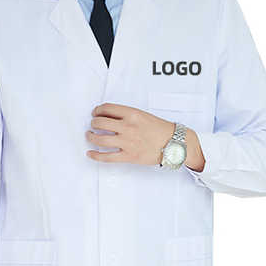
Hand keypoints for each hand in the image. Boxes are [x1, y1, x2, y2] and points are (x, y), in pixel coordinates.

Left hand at [85, 102, 204, 169]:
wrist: (175, 143)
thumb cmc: (160, 129)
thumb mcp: (143, 115)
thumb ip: (127, 115)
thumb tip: (108, 117)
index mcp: (132, 114)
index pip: (107, 108)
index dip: (97, 110)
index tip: (95, 113)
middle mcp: (128, 127)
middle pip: (100, 123)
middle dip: (93, 123)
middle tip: (93, 125)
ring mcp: (127, 142)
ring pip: (100, 139)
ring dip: (91, 136)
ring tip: (90, 136)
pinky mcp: (129, 156)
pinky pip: (107, 157)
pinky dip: (95, 155)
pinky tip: (90, 153)